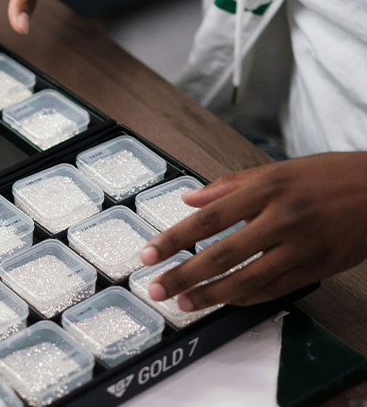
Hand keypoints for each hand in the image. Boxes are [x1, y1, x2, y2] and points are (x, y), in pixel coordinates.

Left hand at [140, 152, 366, 310]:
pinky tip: (222, 301)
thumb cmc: (326, 176)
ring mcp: (301, 248)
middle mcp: (281, 219)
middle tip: (156, 289)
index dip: (174, 239)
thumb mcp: (276, 169)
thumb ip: (229, 185)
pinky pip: (274, 290)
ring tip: (182, 304)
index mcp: (266, 188)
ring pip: (248, 280)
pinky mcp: (316, 269)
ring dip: (210, 296)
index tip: (147, 254)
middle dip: (184, 275)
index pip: (208, 218)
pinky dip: (245, 299)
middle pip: (222, 254)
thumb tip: (188, 200)